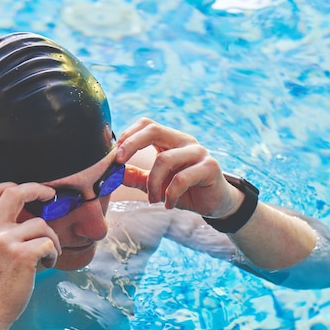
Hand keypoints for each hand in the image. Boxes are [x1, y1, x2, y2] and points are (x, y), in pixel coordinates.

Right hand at [0, 182, 61, 324]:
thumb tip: (24, 210)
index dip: (17, 184)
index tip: (34, 190)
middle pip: (16, 192)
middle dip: (38, 189)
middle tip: (51, 196)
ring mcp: (4, 241)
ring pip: (41, 225)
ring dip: (51, 239)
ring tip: (46, 256)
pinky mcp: (22, 255)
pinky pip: (49, 242)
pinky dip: (54, 254)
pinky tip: (46, 265)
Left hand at [115, 118, 243, 217]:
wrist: (216, 204)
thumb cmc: (186, 191)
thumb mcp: (157, 185)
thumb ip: (137, 177)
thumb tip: (114, 173)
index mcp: (171, 141)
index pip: (147, 125)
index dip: (128, 135)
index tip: (114, 155)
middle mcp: (185, 141)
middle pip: (153, 130)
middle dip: (131, 145)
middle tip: (119, 162)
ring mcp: (199, 152)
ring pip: (165, 159)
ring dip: (152, 183)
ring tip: (152, 199)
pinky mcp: (210, 167)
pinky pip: (182, 178)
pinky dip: (170, 194)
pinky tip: (169, 204)